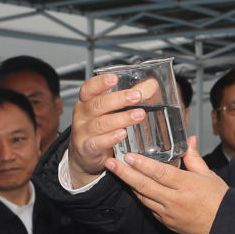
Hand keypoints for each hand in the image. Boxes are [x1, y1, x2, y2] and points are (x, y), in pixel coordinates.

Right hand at [69, 73, 160, 188]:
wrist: (84, 154)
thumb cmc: (99, 129)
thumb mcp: (110, 111)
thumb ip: (129, 97)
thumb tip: (151, 85)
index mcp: (86, 102)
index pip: (88, 89)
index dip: (100, 83)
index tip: (114, 79)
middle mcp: (83, 116)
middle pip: (98, 104)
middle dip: (119, 99)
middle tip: (137, 96)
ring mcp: (83, 132)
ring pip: (101, 123)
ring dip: (121, 118)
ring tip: (138, 115)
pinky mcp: (87, 148)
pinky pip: (98, 142)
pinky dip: (111, 138)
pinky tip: (122, 134)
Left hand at [105, 137, 227, 233]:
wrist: (225, 225)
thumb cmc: (219, 199)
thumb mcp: (208, 175)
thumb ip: (194, 158)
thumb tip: (189, 140)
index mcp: (187, 185)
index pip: (160, 173)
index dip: (142, 164)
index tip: (128, 156)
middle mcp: (175, 200)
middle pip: (145, 185)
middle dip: (125, 173)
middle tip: (111, 163)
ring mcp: (169, 213)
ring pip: (144, 197)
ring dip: (130, 185)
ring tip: (119, 173)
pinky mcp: (167, 223)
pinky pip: (150, 208)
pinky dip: (142, 197)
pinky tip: (136, 188)